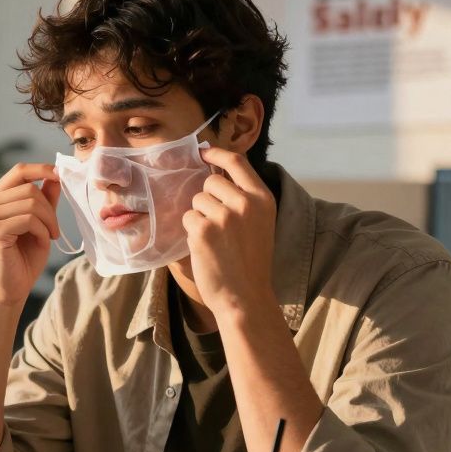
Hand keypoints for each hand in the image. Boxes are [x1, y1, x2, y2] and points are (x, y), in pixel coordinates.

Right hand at [0, 163, 61, 306]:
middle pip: (29, 187)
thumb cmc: (23, 259)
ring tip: (48, 236)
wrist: (9, 290)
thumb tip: (54, 175)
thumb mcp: (39, 224)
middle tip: (55, 229)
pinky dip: (42, 230)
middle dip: (49, 208)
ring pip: (31, 202)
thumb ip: (44, 199)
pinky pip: (29, 219)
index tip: (60, 176)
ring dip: (48, 221)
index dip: (41, 169)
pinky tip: (41, 242)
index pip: (19, 171)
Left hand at [182, 147, 277, 319]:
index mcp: (263, 198)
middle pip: (210, 183)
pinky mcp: (204, 230)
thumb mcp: (260, 224)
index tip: (203, 153)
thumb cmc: (251, 263)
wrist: (245, 298)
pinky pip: (187, 219)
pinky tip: (207, 250)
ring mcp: (224, 216)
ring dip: (199, 218)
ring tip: (215, 242)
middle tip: (218, 228)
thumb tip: (214, 174)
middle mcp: (245, 203)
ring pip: (196, 202)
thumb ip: (244, 198)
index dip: (217, 154)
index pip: (237, 162)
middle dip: (207, 200)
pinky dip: (191, 233)